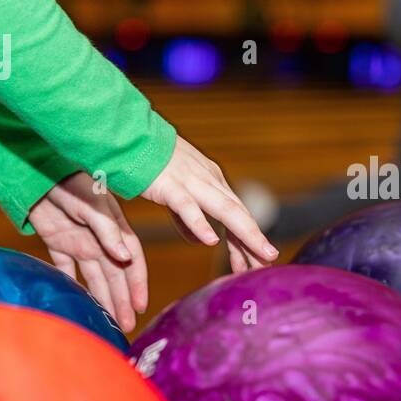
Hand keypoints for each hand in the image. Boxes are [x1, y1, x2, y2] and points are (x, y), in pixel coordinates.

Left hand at [28, 172, 146, 332]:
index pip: (132, 261)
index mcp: (115, 230)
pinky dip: (70, 285)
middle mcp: (100, 240)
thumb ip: (109, 232)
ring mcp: (79, 242)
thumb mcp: (94, 207)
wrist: (38, 170)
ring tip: (108, 322)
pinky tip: (75, 302)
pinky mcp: (57, 242)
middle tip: (126, 327)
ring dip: (102, 299)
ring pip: (94, 278)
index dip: (137, 284)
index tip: (139, 306)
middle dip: (121, 300)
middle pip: (114, 275)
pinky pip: (66, 269)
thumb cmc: (71, 183)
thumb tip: (126, 258)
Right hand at [142, 136, 278, 272]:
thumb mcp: (176, 194)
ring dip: (246, 233)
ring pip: (225, 210)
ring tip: (262, 253)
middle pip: (239, 214)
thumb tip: (203, 240)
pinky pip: (187, 206)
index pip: (237, 215)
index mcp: (212, 182)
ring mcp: (191, 182)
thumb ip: (188, 218)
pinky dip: (200, 223)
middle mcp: (209, 180)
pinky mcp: (169, 185)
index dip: (248, 240)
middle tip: (270, 262)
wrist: (129, 137)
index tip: (259, 263)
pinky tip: (211, 241)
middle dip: (256, 240)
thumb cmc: (151, 165)